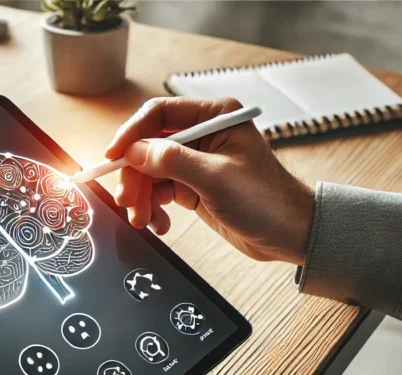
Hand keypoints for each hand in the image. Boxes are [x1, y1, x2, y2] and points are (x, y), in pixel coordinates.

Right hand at [106, 97, 315, 264]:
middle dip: (135, 176)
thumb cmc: (267, 200)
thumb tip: (134, 151)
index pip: (158, 114)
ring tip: (144, 220)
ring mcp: (196, 161)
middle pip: (148, 147)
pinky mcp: (192, 185)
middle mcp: (203, 134)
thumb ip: (173, 161)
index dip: (131, 134)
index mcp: (215, 116)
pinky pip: (159, 191)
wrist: (289, 234)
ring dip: (141, 197)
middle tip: (129, 202)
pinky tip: (159, 224)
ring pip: (149, 172)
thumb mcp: (216, 178)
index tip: (112, 156)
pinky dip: (153, 208)